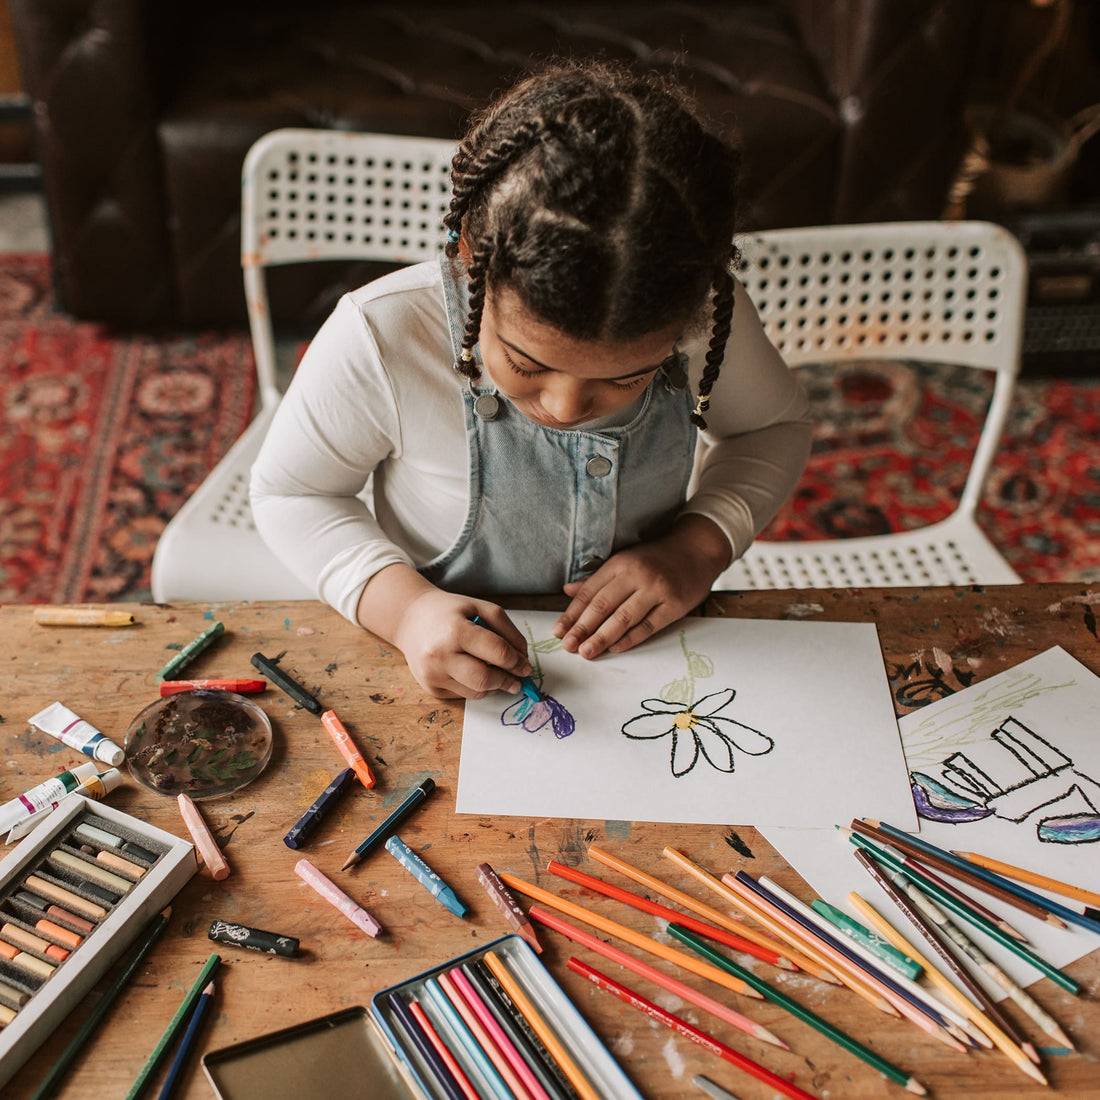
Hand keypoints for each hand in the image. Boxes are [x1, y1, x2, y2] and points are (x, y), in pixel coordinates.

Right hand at [358, 565, 530, 698]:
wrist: (410, 619)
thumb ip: (507, 631)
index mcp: (455, 631)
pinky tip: (474, 671)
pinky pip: (463, 695)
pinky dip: (476, 686)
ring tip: (498, 673)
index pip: (496, 652)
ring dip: (494, 686)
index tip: (526, 666)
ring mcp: (432, 675)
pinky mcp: (430, 688)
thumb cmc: (449, 611)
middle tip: (518, 680)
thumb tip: (523, 660)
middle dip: (508, 681)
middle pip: (485, 679)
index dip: (517, 661)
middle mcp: (440, 656)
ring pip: (476, 692)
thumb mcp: (481, 608)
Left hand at [553, 515, 731, 659]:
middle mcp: (637, 575)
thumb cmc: (655, 558)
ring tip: (586, 652)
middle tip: (568, 646)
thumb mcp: (625, 560)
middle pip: (603, 606)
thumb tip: (568, 591)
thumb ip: (597, 578)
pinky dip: (630, 639)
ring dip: (602, 637)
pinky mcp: (674, 605)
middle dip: (582, 628)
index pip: (590, 592)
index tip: (559, 631)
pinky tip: (615, 648)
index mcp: (620, 563)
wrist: (696, 551)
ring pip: (624, 618)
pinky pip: (648, 626)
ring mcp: (657, 590)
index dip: (572, 613)